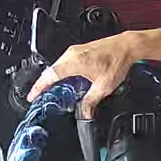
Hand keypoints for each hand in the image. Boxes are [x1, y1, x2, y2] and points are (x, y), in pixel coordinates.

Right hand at [27, 28, 160, 116]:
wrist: (128, 46)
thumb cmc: (117, 61)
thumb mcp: (104, 87)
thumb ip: (91, 102)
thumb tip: (84, 114)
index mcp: (74, 62)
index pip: (49, 76)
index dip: (38, 87)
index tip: (32, 96)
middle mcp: (72, 54)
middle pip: (51, 70)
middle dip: (43, 84)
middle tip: (38, 95)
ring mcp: (76, 50)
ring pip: (58, 65)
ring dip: (53, 77)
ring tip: (49, 89)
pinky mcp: (81, 50)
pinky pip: (65, 61)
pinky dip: (61, 71)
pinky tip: (65, 78)